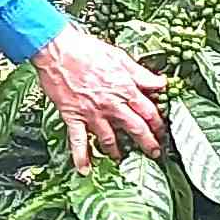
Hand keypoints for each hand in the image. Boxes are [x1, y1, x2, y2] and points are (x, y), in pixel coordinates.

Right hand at [32, 25, 168, 167]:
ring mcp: (92, 113)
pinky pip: (78, 140)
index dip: (158, 123)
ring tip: (121, 158)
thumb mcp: (120, 57)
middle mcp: (111, 104)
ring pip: (109, 138)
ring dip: (117, 151)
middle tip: (154, 153)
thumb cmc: (87, 50)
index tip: (163, 131)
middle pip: (135, 128)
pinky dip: (81, 156)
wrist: (57, 50)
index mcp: (125, 89)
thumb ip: (141, 74)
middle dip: (147, 142)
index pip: (149, 111)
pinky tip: (84, 170)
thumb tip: (161, 83)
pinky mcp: (73, 116)